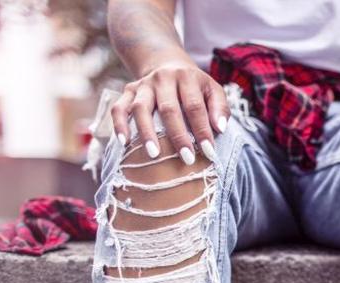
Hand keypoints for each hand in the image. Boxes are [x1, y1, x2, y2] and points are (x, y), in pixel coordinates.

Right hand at [110, 61, 228, 164]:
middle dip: (178, 136)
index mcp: (186, 77)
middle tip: (186, 159)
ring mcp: (143, 84)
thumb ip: (220, 108)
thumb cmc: (195, 87)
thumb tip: (220, 128)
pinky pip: (118, 107)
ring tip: (153, 155)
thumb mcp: (213, 90)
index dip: (202, 129)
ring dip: (146, 132)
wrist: (168, 65)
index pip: (194, 106)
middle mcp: (163, 78)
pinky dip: (119, 124)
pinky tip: (124, 142)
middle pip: (168, 108)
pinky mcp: (128, 91)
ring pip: (140, 108)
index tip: (209, 152)